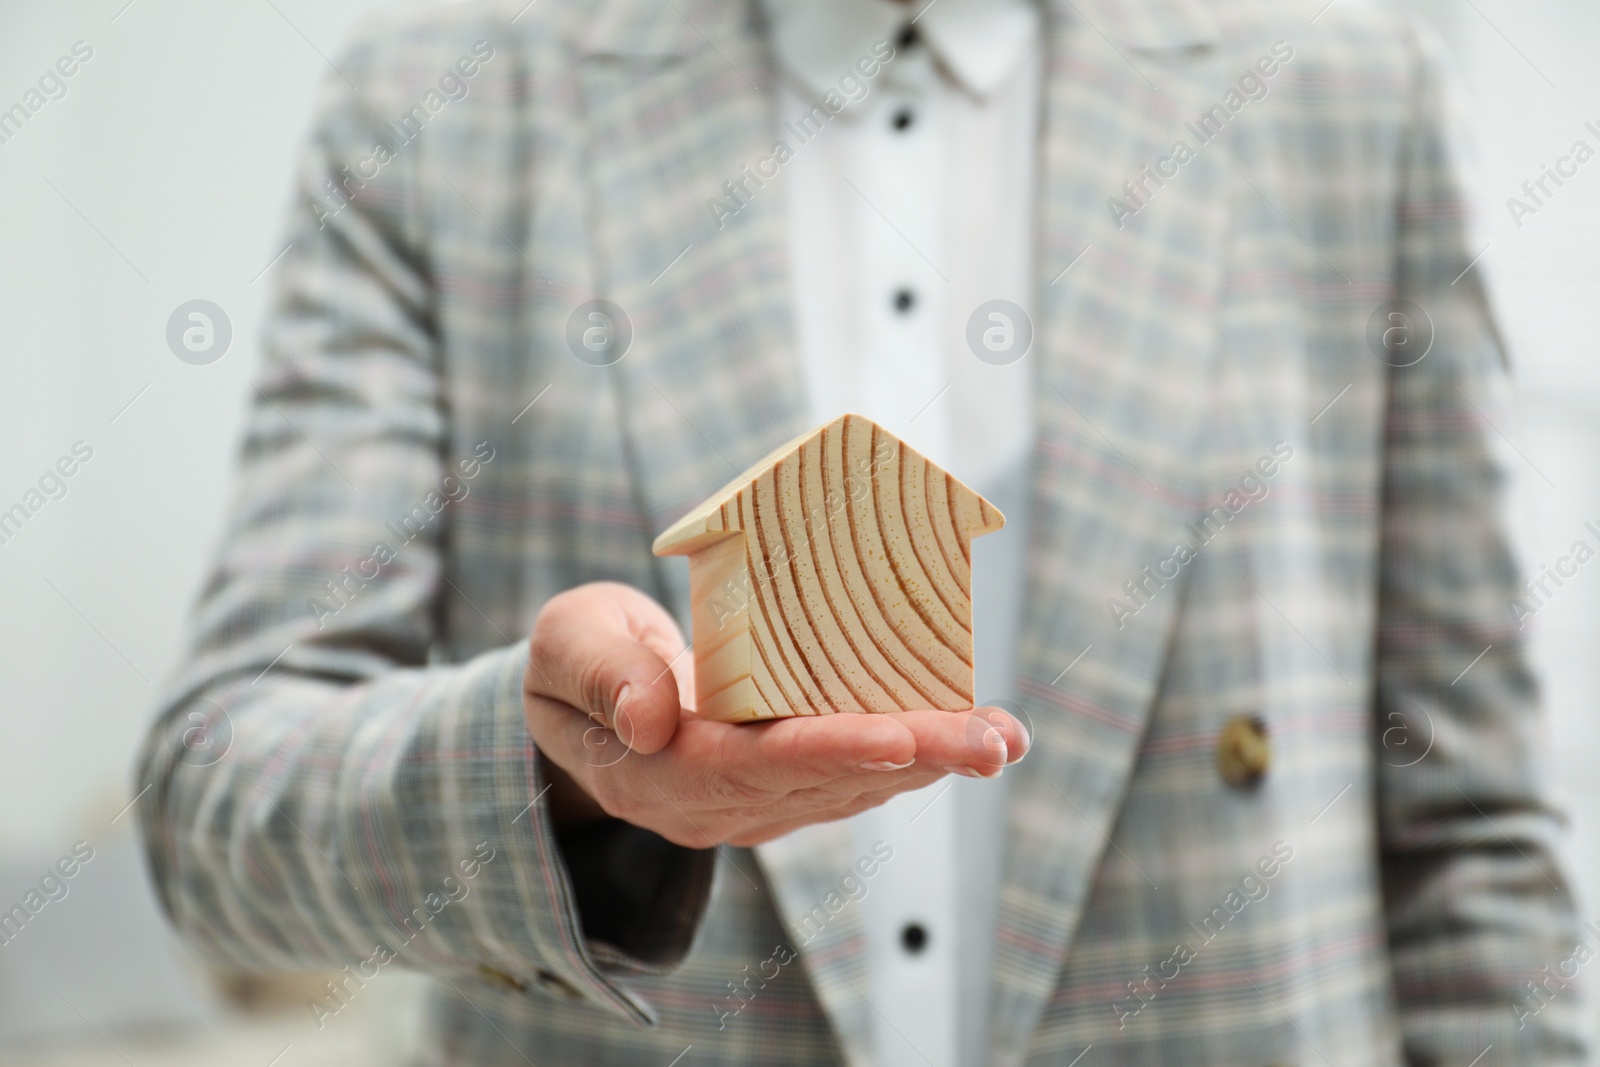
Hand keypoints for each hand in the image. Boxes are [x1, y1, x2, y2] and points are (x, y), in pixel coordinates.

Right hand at [522, 581, 1029, 847]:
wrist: (584, 706)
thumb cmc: (576, 661)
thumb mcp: (564, 646)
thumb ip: (600, 674)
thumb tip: (655, 719)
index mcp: (656, 775)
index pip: (749, 766)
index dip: (825, 751)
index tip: (896, 734)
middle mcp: (717, 804)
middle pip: (824, 782)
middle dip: (913, 759)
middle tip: (991, 741)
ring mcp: (757, 803)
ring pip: (854, 784)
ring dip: (934, 760)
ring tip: (1004, 737)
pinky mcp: (788, 786)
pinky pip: (858, 773)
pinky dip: (921, 753)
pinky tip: (981, 735)